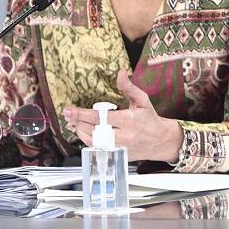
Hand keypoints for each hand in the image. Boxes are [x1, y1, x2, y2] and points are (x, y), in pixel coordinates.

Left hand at [64, 70, 182, 162]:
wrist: (161, 141)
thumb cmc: (150, 119)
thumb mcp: (142, 100)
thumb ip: (129, 88)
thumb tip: (121, 72)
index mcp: (129, 120)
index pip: (101, 118)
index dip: (82, 114)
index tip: (69, 110)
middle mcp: (124, 136)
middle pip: (94, 131)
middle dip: (78, 122)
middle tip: (67, 115)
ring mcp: (120, 148)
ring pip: (94, 142)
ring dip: (80, 132)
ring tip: (73, 122)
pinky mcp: (118, 155)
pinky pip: (98, 149)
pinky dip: (88, 141)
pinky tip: (83, 132)